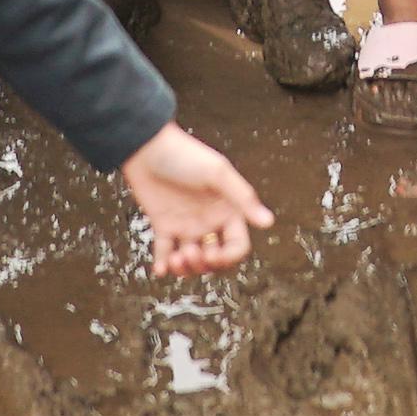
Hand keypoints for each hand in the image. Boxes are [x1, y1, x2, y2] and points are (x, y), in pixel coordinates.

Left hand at [118, 123, 271, 274]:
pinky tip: (159, 268)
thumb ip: (243, 198)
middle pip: (215, 259)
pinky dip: (163, 265)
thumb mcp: (217, 174)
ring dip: (186, 268)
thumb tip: (269, 222)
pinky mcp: (163, 225)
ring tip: (175, 259)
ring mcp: (186, 225)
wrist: (147, 147)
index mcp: (227, 210)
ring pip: (192, 260)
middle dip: (205, 264)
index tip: (214, 254)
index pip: (237, 246)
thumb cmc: (185, 155)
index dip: (229, 257)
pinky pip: (164, 253)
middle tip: (190, 253)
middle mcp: (209, 221)